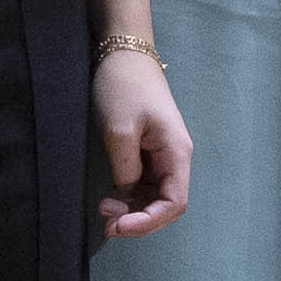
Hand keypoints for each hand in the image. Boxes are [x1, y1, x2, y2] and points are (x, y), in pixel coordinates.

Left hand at [94, 48, 194, 237]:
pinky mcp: (149, 151)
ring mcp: (162, 155)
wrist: (124, 54)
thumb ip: (126, 167)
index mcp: (177, 152)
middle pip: (166, 203)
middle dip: (139, 218)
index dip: (149, 221)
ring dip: (133, 209)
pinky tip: (111, 197)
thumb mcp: (119, 128)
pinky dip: (129, 196)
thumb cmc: (124, 86)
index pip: (174, 203)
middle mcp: (175, 157)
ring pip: (155, 196)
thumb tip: (127, 191)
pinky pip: (145, 183)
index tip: (119, 226)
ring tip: (104, 210)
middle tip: (106, 223)